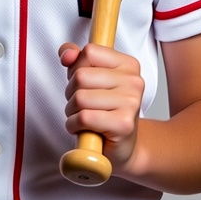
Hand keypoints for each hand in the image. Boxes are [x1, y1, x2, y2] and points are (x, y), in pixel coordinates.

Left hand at [59, 42, 145, 173]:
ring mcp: (131, 102)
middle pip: (81, 76)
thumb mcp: (90, 79)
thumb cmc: (104, 111)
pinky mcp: (124, 124)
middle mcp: (134, 81)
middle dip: (71, 93)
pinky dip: (74, 125)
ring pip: (80, 98)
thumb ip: (75, 59)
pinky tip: (82, 129)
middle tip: (81, 104)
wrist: (123, 147)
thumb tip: (67, 54)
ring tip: (82, 117)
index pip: (89, 52)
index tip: (84, 83)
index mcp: (128, 64)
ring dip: (71, 111)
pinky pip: (84, 117)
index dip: (77, 68)